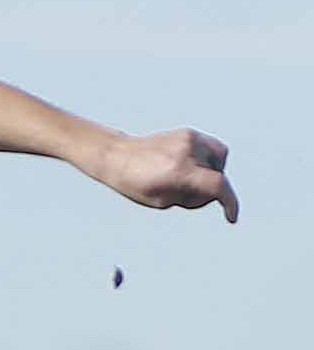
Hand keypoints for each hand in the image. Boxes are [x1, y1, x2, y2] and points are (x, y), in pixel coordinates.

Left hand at [100, 129, 236, 221]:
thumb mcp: (162, 201)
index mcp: (178, 171)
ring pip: (219, 161)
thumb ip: (193, 198)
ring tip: (187, 178)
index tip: (230, 216)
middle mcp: (186, 151)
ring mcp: (189, 139)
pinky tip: (192, 166)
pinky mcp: (189, 133)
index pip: (216, 186)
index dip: (229, 203)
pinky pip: (213, 148)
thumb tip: (215, 193)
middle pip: (217, 176)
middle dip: (209, 189)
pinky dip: (209, 160)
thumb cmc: (136, 182)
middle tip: (186, 193)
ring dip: (210, 173)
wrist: (117, 156)